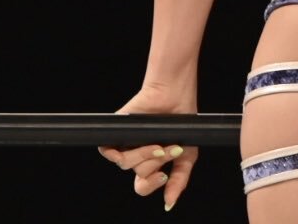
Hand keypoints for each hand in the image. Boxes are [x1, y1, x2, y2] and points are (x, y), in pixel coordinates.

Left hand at [97, 85, 198, 211]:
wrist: (176, 93)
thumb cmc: (183, 119)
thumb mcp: (188, 153)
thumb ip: (179, 180)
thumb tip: (169, 204)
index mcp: (152, 162)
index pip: (144, 186)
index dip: (151, 185)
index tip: (163, 176)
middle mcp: (138, 155)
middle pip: (139, 175)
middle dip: (155, 163)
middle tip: (168, 147)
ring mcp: (127, 144)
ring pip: (126, 164)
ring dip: (145, 154)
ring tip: (159, 142)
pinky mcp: (117, 132)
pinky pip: (109, 150)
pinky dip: (115, 151)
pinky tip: (133, 144)